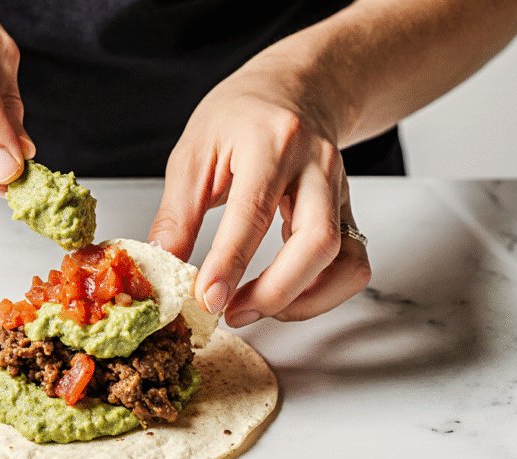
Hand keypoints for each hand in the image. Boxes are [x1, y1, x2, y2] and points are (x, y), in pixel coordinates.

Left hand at [148, 56, 370, 325]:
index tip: (208, 298)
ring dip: (302, 300)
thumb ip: (177, 213)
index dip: (231, 262)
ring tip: (254, 309)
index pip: (254, 210)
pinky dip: (323, 293)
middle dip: (275, 292)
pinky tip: (285, 296)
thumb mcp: (194, 151)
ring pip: (344, 259)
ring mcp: (340, 190)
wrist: (295, 88)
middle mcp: (315, 165)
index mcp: (271, 141)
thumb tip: (162, 265)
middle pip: (317, 241)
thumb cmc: (241, 114)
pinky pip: (353, 264)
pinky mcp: (349, 212)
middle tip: (231, 313)